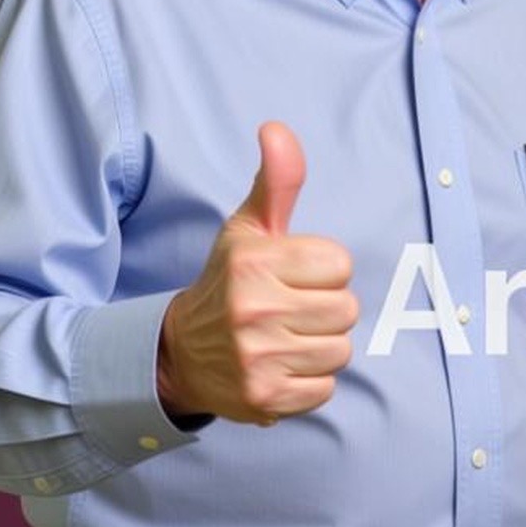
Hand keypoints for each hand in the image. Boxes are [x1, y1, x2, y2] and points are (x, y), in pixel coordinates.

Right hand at [157, 122, 357, 424]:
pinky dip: (309, 382)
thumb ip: (276, 181)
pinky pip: (324, 389)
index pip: (340, 264)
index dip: (324, 270)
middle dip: (326, 309)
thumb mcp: (248, 229)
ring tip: (285, 338)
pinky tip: (280, 367)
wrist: (180, 354)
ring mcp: (257, 357)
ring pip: (340, 350)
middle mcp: (253, 309)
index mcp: (254, 263)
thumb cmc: (227, 283)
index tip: (294, 276)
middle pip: (346, 310)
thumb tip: (276, 128)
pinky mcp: (263, 398)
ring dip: (320, 346)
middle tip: (290, 310)